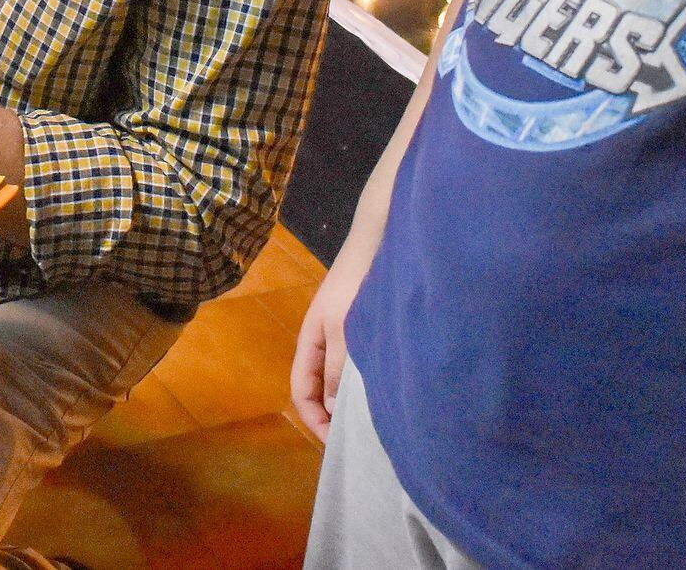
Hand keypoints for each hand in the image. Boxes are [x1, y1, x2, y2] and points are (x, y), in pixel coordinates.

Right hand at [291, 246, 373, 437]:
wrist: (377, 244)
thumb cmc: (356, 286)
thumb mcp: (344, 331)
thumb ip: (337, 369)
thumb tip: (332, 408)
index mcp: (309, 343)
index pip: (301, 391)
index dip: (313, 419)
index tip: (335, 442)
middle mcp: (323, 342)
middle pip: (318, 388)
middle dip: (331, 415)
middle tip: (356, 437)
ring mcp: (342, 335)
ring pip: (339, 378)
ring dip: (349, 399)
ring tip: (371, 419)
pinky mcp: (362, 329)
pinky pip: (356, 365)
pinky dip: (364, 382)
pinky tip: (384, 389)